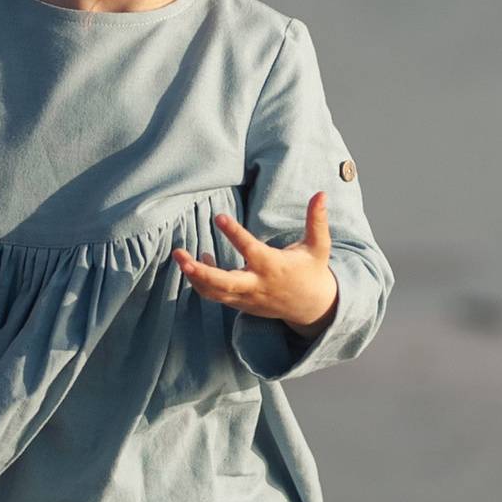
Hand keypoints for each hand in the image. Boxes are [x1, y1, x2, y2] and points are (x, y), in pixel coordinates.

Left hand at [174, 190, 336, 333]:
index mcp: (274, 267)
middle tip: (181, 256)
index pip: (251, 250)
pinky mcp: (241, 304)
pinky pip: (215, 294)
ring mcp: (247, 297)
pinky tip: (197, 260)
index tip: (218, 217)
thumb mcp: (318, 246)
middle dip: (201, 272)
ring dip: (193, 276)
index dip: (234, 234)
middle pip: (224, 283)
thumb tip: (321, 193)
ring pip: (214, 292)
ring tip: (179, 255)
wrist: (311, 308)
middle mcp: (257, 284)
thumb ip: (317, 220)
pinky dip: (201, 281)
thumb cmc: (312, 271)